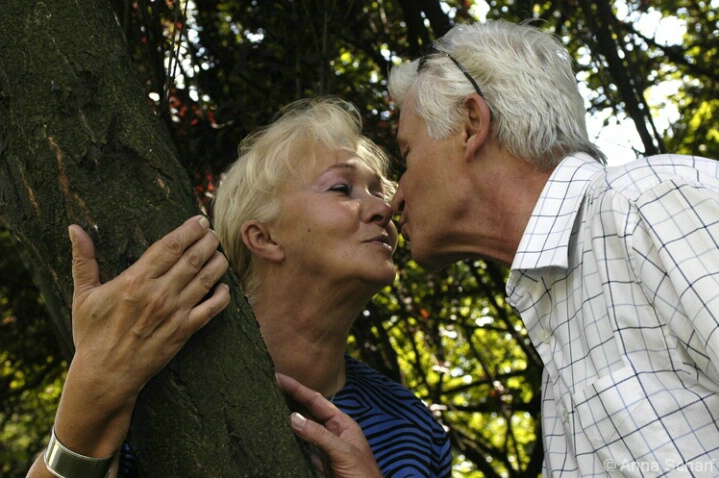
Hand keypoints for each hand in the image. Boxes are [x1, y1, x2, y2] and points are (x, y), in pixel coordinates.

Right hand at [54, 215, 230, 457]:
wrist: (105, 375)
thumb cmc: (92, 334)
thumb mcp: (83, 295)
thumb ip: (83, 260)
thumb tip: (73, 228)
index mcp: (136, 280)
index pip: (170, 246)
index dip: (189, 230)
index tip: (200, 221)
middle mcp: (159, 293)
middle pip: (194, 258)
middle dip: (208, 241)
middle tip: (213, 233)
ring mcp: (175, 313)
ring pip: (207, 279)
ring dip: (218, 262)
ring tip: (220, 254)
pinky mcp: (185, 332)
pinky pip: (212, 309)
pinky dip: (222, 295)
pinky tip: (223, 287)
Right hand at [277, 373, 382, 477]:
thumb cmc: (363, 475)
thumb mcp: (343, 451)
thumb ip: (319, 435)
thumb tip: (293, 417)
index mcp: (341, 423)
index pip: (315, 400)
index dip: (297, 388)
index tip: (279, 377)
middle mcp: (331, 433)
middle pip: (306, 412)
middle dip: (289, 400)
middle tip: (268, 387)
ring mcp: (323, 448)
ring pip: (301, 430)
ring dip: (286, 420)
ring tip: (268, 407)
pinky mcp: (317, 464)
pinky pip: (299, 449)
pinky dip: (288, 442)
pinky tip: (276, 436)